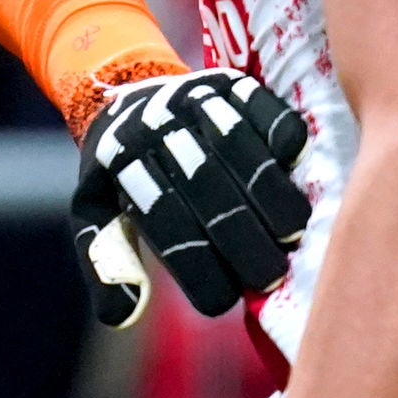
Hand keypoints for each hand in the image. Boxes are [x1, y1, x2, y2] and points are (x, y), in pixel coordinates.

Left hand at [72, 71, 310, 325]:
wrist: (125, 92)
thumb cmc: (122, 172)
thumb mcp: (97, 211)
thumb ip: (107, 260)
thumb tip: (121, 316)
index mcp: (121, 162)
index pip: (162, 221)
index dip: (195, 265)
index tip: (224, 302)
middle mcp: (155, 126)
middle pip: (205, 187)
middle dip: (242, 237)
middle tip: (272, 276)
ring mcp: (194, 98)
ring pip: (240, 149)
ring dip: (272, 194)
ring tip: (293, 234)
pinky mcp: (231, 81)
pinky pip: (267, 109)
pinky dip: (286, 141)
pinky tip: (300, 175)